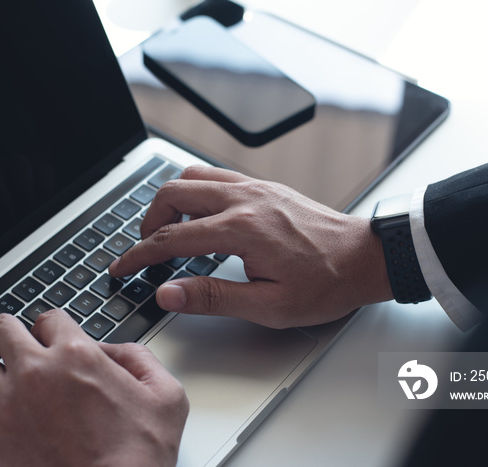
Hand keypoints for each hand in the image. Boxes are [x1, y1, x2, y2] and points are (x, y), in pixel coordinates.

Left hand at [0, 310, 188, 466]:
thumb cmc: (139, 455)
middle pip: (2, 328)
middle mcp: (35, 373)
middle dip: (12, 334)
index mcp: (77, 356)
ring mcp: (6, 405)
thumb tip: (112, 350)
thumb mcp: (166, 396)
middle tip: (20, 348)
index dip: (54, 328)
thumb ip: (140, 358)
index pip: (49, 318)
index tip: (55, 340)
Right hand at [109, 166, 391, 327]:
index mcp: (241, 229)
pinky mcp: (264, 186)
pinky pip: (216, 176)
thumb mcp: (269, 305)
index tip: (122, 268)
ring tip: (169, 231)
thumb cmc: (326, 283)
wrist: (365, 258)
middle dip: (148, 221)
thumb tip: (169, 293)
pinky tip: (200, 216)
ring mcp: (255, 187)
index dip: (138, 255)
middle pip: (173, 193)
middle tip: (147, 249)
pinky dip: (195, 192)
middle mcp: (244, 199)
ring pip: (192, 176)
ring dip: (170, 201)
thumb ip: (213, 297)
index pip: (171, 237)